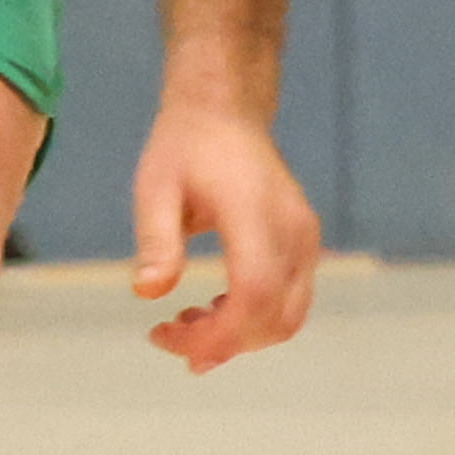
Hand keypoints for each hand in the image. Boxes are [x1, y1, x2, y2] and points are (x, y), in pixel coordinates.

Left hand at [133, 89, 319, 372]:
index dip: (217, 333)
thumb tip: (147, 292)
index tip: (167, 337)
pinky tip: (212, 309)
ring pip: (288, 317)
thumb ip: (156, 240)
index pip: (253, 294)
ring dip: (239, 336)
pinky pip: (290, 300)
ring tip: (185, 324)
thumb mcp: (154, 187)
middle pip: (275, 318)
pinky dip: (254, 319)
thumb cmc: (185, 146)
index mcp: (256, 214)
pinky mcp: (305, 244)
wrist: (225, 110)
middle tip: (167, 335)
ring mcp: (306, 239)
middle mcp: (293, 231)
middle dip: (222, 343)